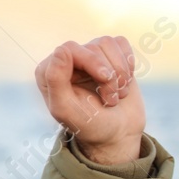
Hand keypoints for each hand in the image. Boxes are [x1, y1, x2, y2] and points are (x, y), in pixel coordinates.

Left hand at [34, 37, 145, 164]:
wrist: (117, 134)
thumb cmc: (89, 125)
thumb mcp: (67, 109)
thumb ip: (56, 80)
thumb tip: (61, 49)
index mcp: (49, 72)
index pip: (70, 48)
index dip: (93, 62)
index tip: (105, 80)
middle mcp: (67, 60)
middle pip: (94, 47)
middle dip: (109, 74)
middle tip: (111, 100)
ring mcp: (89, 57)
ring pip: (108, 43)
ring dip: (120, 72)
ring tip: (117, 95)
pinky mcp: (109, 56)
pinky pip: (121, 43)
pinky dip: (128, 64)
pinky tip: (124, 83)